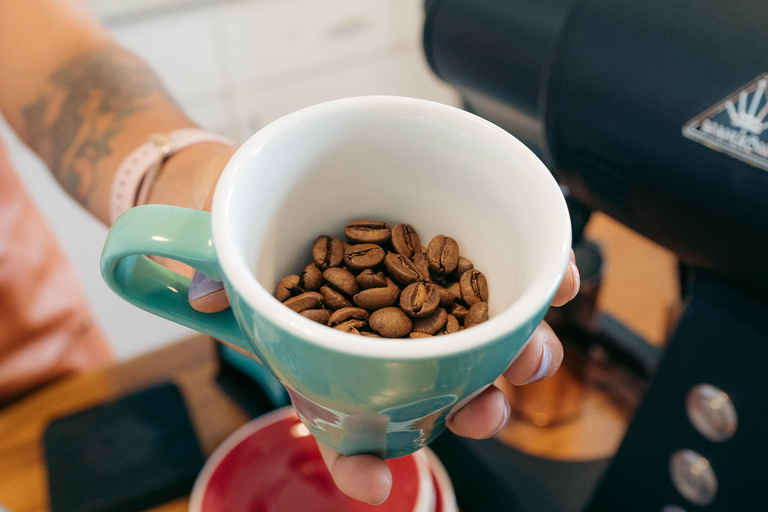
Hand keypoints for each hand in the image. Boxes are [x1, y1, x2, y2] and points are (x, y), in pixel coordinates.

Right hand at [154, 145, 580, 503]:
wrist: (278, 180)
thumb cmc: (251, 227)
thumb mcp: (224, 249)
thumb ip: (217, 275)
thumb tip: (204, 291)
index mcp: (334, 355)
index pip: (347, 425)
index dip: (362, 459)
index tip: (377, 483)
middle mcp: (385, 337)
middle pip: (436, 388)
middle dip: (473, 406)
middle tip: (483, 410)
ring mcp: (424, 295)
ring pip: (482, 340)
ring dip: (516, 352)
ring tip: (531, 351)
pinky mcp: (455, 253)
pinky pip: (506, 275)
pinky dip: (536, 283)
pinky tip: (557, 281)